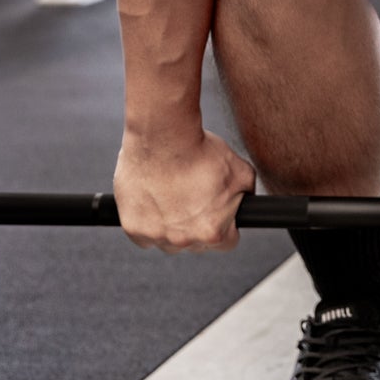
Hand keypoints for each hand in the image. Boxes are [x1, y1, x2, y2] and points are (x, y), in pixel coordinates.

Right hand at [114, 129, 256, 252]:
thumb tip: (247, 203)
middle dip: (196, 224)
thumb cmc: (200, 151)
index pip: (226, 242)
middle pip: (195, 243)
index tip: (217, 212)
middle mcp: (184, 240)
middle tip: (191, 197)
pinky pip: (142, 234)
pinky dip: (146, 220)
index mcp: (213, 233)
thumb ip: (247, 195)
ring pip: (167, 240)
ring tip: (171, 195)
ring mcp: (155, 235)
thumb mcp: (241, 172)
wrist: (163, 136)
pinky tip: (153, 199)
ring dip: (170, 225)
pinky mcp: (132, 227)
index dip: (224, 225)